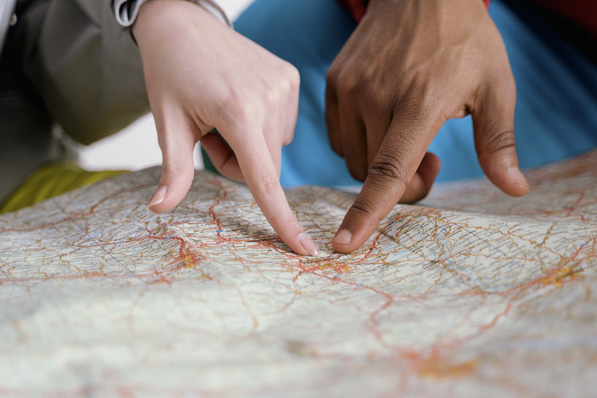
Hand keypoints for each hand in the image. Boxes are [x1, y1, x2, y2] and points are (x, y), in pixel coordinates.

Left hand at [133, 0, 317, 255]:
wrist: (183, 23)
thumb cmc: (170, 72)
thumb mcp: (168, 122)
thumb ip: (173, 170)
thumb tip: (159, 209)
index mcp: (238, 112)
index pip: (264, 180)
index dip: (283, 220)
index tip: (305, 250)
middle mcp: (270, 99)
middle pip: (265, 168)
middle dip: (239, 165)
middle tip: (210, 134)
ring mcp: (284, 86)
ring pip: (274, 149)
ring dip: (250, 146)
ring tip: (223, 113)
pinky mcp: (290, 78)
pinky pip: (281, 127)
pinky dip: (261, 126)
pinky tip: (241, 100)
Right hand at [326, 0, 529, 252]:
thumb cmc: (465, 40)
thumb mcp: (495, 86)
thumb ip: (498, 143)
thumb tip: (515, 189)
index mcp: (419, 103)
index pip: (388, 171)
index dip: (367, 213)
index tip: (345, 245)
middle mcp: (375, 97)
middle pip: (372, 174)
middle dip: (402, 182)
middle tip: (431, 158)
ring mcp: (349, 88)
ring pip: (352, 158)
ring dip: (378, 163)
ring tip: (406, 133)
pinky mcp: (334, 82)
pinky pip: (339, 135)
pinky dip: (360, 142)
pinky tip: (384, 119)